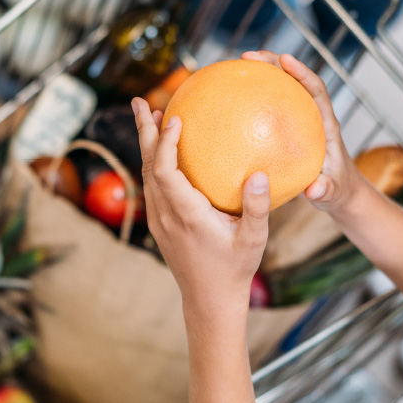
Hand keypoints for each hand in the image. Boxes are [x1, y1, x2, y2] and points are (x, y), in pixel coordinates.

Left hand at [132, 97, 270, 323]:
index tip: (174, 117)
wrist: (209, 301)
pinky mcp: (160, 224)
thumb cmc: (234, 270)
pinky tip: (164, 150)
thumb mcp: (253, 239)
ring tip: (150, 115)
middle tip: (140, 101)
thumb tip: (261, 175)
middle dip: (143, 132)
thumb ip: (258, 208)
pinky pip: (151, 186)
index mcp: (185, 215)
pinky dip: (154, 162)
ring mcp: (159, 220)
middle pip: (147, 166)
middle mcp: (166, 215)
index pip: (165, 171)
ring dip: (147, 144)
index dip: (165, 143)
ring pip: (146, 174)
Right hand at [240, 51, 366, 215]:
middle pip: (294, 80)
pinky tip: (229, 103)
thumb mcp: (333, 193)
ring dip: (261, 75)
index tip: (285, 59)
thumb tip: (313, 190)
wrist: (339, 192)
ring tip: (234, 67)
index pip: (316, 90)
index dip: (302, 72)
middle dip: (273, 63)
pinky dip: (252, 101)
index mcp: (326, 125)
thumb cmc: (337, 190)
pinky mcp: (288, 129)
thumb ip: (325, 191)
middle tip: (247, 56)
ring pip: (281, 90)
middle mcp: (313, 116)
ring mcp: (300, 121)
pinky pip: (268, 109)